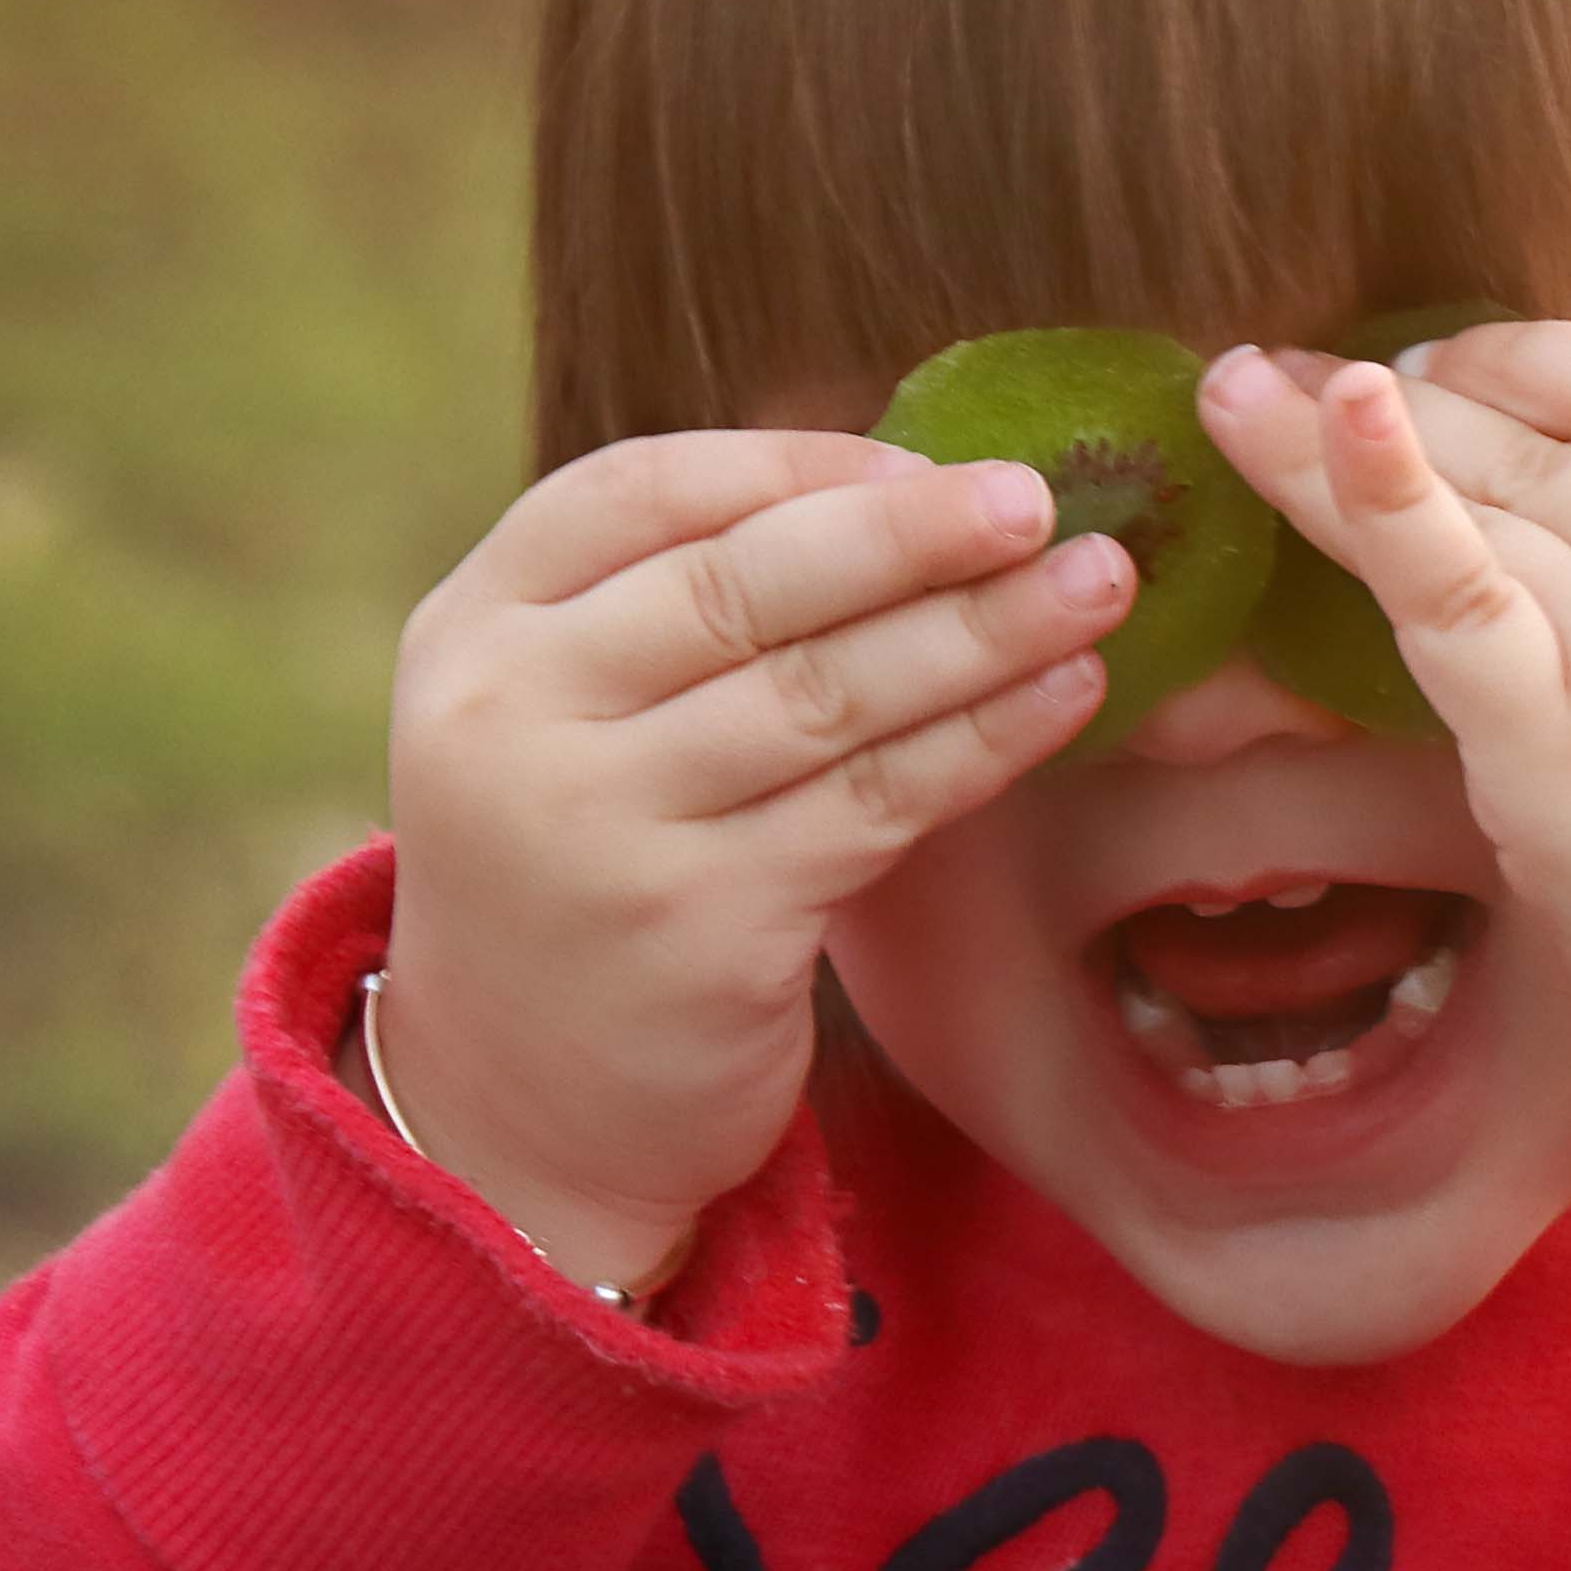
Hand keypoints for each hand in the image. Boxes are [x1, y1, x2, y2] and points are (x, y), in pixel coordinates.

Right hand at [378, 431, 1138, 1290]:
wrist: (518, 1114)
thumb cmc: (585, 872)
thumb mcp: (566, 719)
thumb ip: (670, 607)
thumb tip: (908, 483)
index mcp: (472, 631)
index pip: (638, 491)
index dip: (794, 463)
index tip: (929, 457)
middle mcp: (511, 718)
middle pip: (739, 584)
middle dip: (909, 533)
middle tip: (1038, 498)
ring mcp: (599, 828)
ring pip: (825, 695)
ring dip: (981, 631)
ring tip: (1097, 586)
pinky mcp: (698, 930)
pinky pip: (873, 806)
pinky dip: (981, 741)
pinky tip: (1065, 697)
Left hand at [1195, 323, 1570, 1219]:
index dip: (1545, 369)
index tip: (1462, 369)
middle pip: (1553, 444)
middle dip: (1424, 401)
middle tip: (1310, 374)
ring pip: (1478, 501)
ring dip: (1335, 434)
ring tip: (1239, 390)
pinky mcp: (1561, 740)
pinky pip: (1446, 591)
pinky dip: (1373, 492)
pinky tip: (1311, 411)